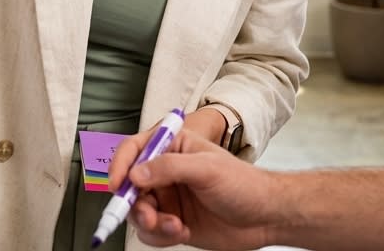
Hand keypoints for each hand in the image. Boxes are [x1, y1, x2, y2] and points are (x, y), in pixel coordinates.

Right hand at [108, 129, 276, 249]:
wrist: (265, 217)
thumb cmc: (245, 184)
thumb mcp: (207, 169)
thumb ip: (169, 168)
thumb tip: (136, 174)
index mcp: (173, 147)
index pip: (135, 150)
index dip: (120, 166)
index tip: (117, 185)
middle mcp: (166, 173)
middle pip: (131, 186)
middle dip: (135, 204)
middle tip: (148, 215)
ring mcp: (169, 198)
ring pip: (138, 212)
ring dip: (150, 223)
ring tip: (172, 226)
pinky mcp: (173, 222)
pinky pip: (151, 232)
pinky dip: (160, 236)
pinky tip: (180, 232)